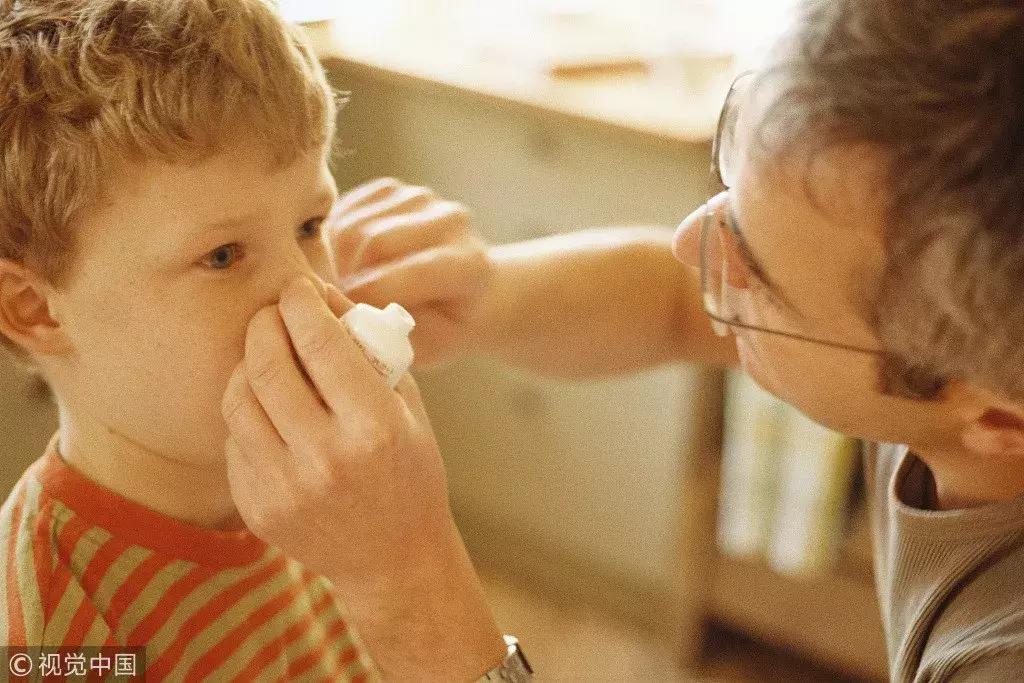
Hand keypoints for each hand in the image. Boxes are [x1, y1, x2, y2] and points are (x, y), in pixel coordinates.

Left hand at [221, 277, 503, 678]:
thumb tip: (321, 297)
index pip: (319, 342)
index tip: (297, 288)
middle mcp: (326, 458)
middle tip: (272, 314)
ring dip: (247, 365)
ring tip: (266, 358)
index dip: (301, 302)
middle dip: (265, 324)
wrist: (394, 559)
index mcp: (373, 427)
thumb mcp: (408, 407)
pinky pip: (235, 440)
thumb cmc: (409, 472)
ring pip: (238, 399)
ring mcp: (286, 488)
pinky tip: (270, 411)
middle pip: (268, 365)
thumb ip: (369, 351)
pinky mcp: (258, 508)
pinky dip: (248, 414)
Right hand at [327, 178, 492, 366]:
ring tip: (348, 287)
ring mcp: (421, 199)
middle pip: (376, 241)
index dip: (372, 295)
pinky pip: (344, 212)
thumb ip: (394, 333)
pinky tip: (348, 264)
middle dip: (348, 278)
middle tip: (340, 304)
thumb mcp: (427, 347)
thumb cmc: (441, 328)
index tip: (346, 315)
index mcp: (470, 264)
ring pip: (352, 226)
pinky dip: (334, 242)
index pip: (415, 271)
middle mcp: (451, 220)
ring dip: (338, 262)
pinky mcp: (392, 190)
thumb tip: (349, 312)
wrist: (459, 294)